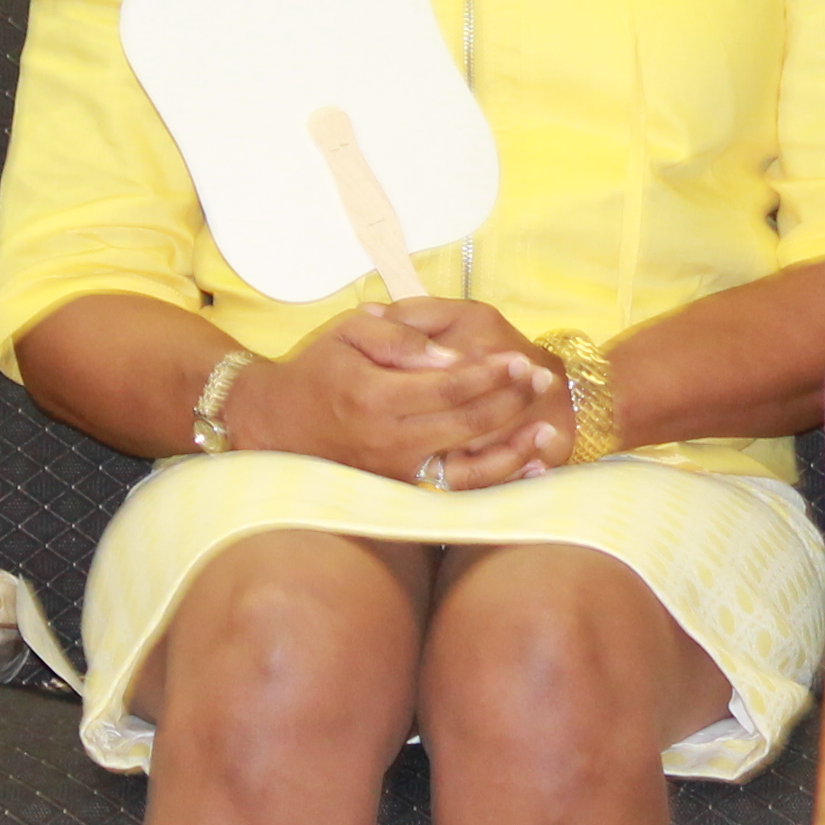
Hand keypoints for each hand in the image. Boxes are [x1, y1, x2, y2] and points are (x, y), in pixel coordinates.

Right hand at [234, 303, 549, 484]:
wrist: (275, 424)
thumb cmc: (318, 370)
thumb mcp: (348, 332)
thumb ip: (399, 337)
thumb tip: (450, 358)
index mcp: (376, 396)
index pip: (449, 387)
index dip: (491, 374)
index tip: (519, 359)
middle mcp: (388, 441)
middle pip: (467, 424)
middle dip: (511, 401)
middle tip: (543, 379)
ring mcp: (395, 473)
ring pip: (467, 466)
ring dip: (513, 449)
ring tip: (549, 429)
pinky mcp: (399, 492)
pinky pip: (455, 491)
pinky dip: (493, 482)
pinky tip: (525, 469)